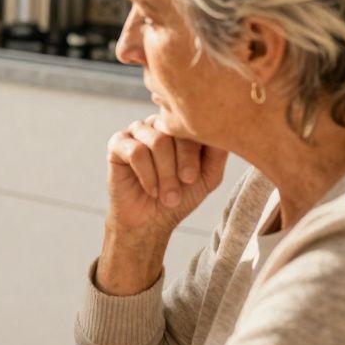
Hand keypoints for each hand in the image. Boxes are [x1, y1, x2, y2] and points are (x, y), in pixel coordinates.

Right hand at [106, 114, 227, 235]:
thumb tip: (226, 129)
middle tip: (183, 186)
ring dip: (164, 174)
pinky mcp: (117, 144)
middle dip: (181, 163)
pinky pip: (135, 152)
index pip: (192, 124)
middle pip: (174, 131)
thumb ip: (218, 152)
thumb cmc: (181, 196)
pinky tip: (151, 189)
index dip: (195, 152)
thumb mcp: (208, 176)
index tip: (193, 178)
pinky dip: (147, 175)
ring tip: (167, 195)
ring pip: (156, 142)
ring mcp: (137, 131)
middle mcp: (158, 123)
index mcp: (180, 126)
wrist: (151, 220)